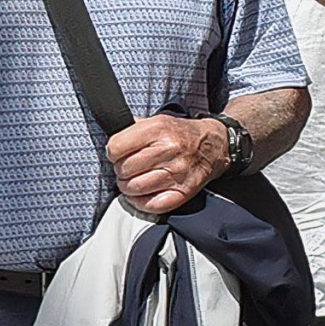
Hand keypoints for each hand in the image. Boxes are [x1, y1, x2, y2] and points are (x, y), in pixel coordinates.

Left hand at [106, 114, 227, 215]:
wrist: (213, 145)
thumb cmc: (179, 134)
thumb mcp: (156, 121)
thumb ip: (131, 130)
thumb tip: (111, 145)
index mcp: (158, 129)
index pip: (115, 148)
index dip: (113, 152)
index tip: (118, 153)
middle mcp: (168, 150)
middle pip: (123, 170)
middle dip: (121, 170)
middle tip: (128, 168)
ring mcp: (177, 172)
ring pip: (134, 188)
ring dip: (128, 187)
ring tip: (135, 180)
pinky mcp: (184, 192)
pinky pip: (152, 205)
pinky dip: (141, 202)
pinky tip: (142, 194)